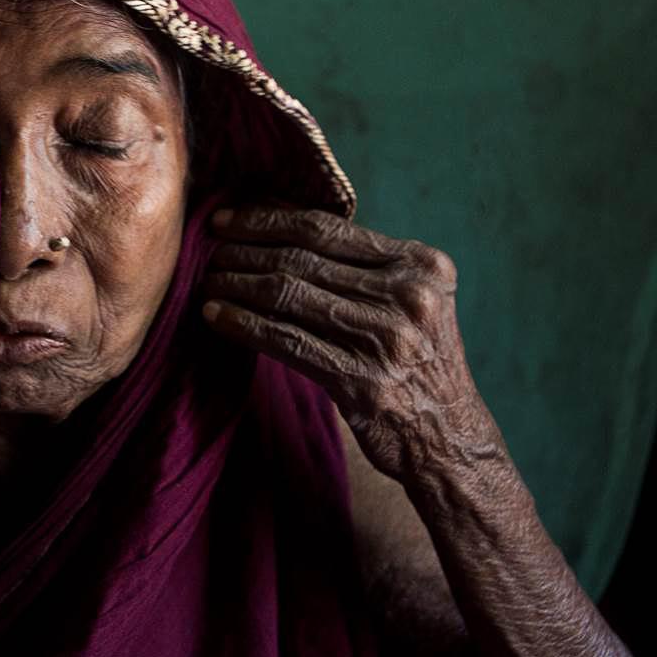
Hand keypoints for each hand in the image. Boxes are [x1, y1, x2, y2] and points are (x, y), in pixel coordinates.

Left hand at [200, 202, 500, 481]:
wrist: (448, 437)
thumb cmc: (416, 361)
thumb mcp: (412, 300)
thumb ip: (364, 266)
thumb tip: (278, 225)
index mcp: (422, 265)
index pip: (327, 229)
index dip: (268, 219)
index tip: (226, 218)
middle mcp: (408, 296)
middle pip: (302, 259)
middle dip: (245, 251)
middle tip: (208, 251)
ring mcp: (387, 340)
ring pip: (289, 296)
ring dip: (237, 285)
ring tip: (208, 280)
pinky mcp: (362, 383)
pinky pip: (286, 342)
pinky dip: (243, 324)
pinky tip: (215, 316)